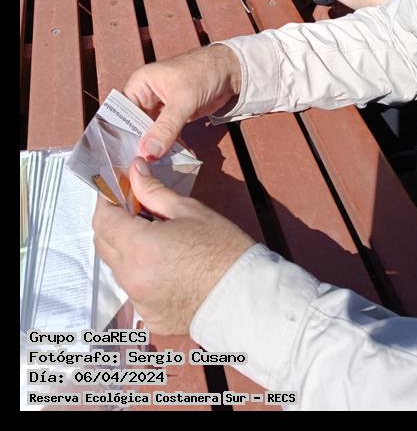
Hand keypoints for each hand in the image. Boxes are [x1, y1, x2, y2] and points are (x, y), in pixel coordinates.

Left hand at [93, 157, 253, 335]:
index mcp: (139, 247)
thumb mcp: (189, 211)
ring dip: (126, 250)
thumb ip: (154, 191)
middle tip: (137, 210)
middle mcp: (131, 277)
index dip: (106, 201)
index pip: (102, 220)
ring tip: (156, 239)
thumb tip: (135, 169)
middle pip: (104, 244)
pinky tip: (166, 268)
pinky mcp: (150, 317)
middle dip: (113, 224)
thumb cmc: (221, 247)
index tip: (119, 190)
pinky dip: (142, 276)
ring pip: (118, 269)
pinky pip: (134, 291)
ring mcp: (139, 301)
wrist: (245, 295)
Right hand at [123, 45, 241, 158]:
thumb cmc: (203, 73)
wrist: (231, 71)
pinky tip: (172, 161)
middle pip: (134, 125)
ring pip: (150, 133)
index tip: (123, 158)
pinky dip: (169, 146)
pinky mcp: (173, 117)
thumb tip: (149, 152)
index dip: (122, 134)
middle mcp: (145, 96)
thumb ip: (166, 127)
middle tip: (141, 168)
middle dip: (140, 145)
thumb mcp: (184, 100)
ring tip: (156, 169)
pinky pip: (165, 135)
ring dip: (155, 149)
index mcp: (140, 84)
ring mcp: (159, 108)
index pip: (122, 113)